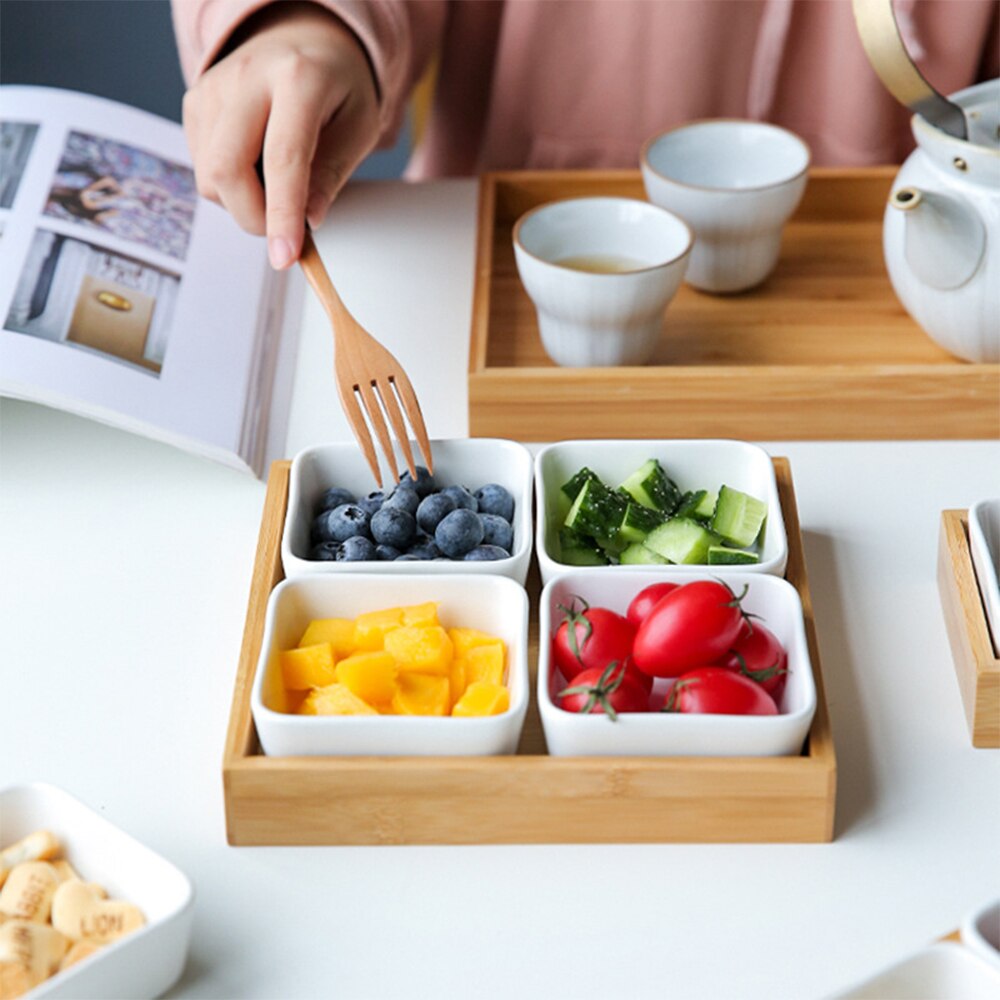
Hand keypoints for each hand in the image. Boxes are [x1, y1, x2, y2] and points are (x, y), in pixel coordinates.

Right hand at [182, 2, 378, 268]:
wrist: (303, 38)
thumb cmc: (337, 86)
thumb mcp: (358, 127)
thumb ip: (332, 174)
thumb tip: (308, 221)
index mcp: (298, 77)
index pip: (283, 158)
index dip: (283, 215)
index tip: (286, 256)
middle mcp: (246, 76)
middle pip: (228, 170)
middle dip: (256, 219)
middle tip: (287, 229)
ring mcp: (212, 88)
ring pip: (210, 178)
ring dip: (244, 204)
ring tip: (278, 186)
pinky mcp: (194, 103)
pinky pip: (202, 170)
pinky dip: (230, 188)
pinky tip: (256, 167)